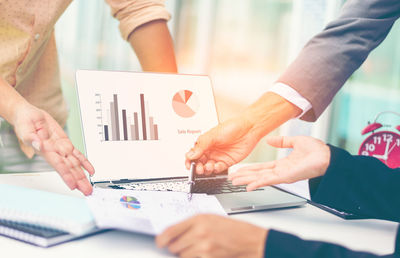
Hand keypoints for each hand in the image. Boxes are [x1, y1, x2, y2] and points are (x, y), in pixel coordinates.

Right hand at [12, 103, 94, 194]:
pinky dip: (85, 162)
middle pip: (70, 169)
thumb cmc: (25, 122)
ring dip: (82, 176)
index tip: (73, 185)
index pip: (58, 165)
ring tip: (89, 187)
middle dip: (78, 181)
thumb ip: (31, 138)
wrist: (29, 115)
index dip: (66, 175)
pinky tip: (90, 171)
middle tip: (87, 191)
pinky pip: (77, 154)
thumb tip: (38, 144)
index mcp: (46, 151)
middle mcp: (55, 152)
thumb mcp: (25, 129)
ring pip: (75, 164)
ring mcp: (61, 149)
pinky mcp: (65, 144)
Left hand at [156, 214, 266, 257]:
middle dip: (176, 248)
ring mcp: (204, 247)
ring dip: (186, 254)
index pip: (171, 230)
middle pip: (174, 246)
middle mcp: (200, 232)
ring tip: (196, 249)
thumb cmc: (232, 229)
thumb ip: (191, 225)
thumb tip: (173, 234)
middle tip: (183, 245)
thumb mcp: (210, 219)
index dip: (162, 239)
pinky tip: (203, 253)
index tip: (159, 242)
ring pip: (182, 256)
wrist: (249, 240)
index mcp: (199, 219)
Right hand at [185, 92, 301, 174]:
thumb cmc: (232, 127)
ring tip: (208, 166)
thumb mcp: (213, 135)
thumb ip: (201, 146)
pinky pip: (218, 169)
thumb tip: (190, 155)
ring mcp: (218, 157)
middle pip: (199, 163)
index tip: (189, 164)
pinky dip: (216, 169)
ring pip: (208, 168)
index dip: (190, 160)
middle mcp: (210, 151)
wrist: (248, 129)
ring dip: (206, 169)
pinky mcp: (227, 162)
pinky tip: (216, 166)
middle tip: (199, 168)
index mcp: (205, 143)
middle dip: (197, 167)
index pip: (193, 154)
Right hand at [229, 136, 329, 190]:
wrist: (327, 156)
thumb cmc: (317, 150)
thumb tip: (269, 140)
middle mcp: (280, 171)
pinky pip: (268, 181)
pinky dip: (258, 184)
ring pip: (260, 179)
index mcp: (282, 164)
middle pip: (257, 174)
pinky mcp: (286, 177)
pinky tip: (249, 186)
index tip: (240, 169)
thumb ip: (282, 142)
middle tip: (231, 178)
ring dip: (246, 180)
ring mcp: (282, 175)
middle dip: (244, 176)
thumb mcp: (295, 141)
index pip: (262, 167)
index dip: (250, 168)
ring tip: (234, 182)